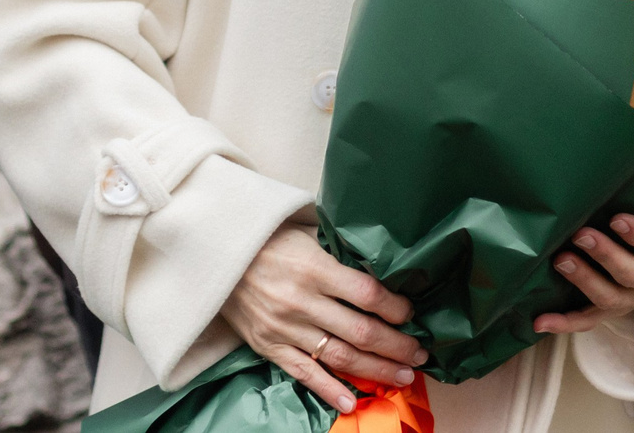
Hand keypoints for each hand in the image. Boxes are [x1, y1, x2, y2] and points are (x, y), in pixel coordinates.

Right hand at [221, 226, 425, 414]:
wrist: (213, 254)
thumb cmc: (266, 238)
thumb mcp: (304, 231)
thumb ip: (338, 249)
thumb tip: (379, 262)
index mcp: (314, 267)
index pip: (368, 294)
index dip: (396, 307)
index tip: (411, 313)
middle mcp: (302, 301)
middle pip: (361, 331)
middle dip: (397, 345)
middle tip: (420, 353)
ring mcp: (285, 327)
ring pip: (340, 356)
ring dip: (376, 369)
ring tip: (403, 376)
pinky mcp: (269, 346)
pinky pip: (304, 374)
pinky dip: (329, 390)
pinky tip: (352, 402)